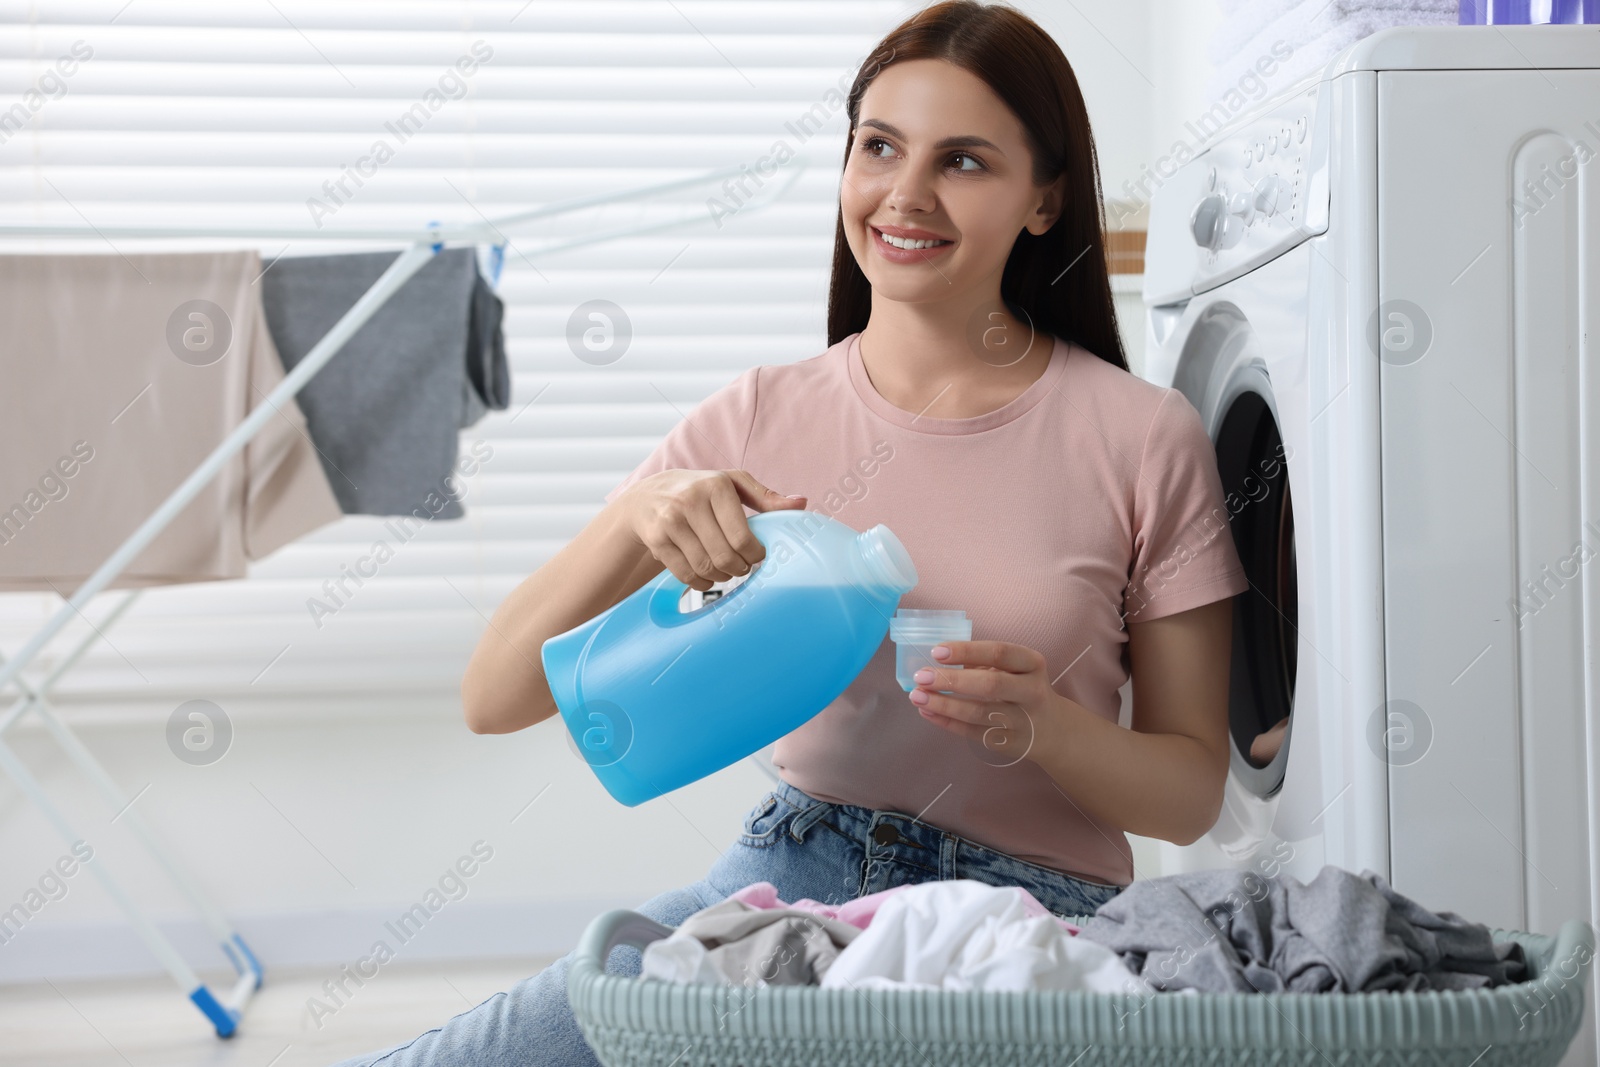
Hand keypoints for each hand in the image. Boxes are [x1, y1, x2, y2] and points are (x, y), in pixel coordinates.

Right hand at [620, 469, 806, 590]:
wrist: (647, 497)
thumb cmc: (698, 490)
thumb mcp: (732, 484)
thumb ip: (766, 497)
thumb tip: (801, 503)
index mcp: (716, 486)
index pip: (743, 537)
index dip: (755, 554)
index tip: (757, 555)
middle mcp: (690, 501)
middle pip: (725, 556)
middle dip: (739, 568)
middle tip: (742, 567)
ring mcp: (670, 521)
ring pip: (705, 567)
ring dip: (721, 577)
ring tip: (725, 570)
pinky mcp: (656, 540)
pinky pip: (686, 574)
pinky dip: (701, 582)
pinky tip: (706, 575)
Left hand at [907, 640, 1060, 766]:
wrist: (1054, 729)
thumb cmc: (1023, 688)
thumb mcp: (1015, 669)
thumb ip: (983, 663)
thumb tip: (937, 662)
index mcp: (1032, 664)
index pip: (999, 653)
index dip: (966, 651)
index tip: (936, 651)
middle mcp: (1032, 691)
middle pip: (990, 684)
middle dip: (952, 680)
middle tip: (921, 677)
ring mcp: (1023, 720)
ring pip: (979, 713)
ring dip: (944, 704)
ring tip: (917, 696)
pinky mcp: (1010, 742)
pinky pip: (974, 733)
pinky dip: (948, 722)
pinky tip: (928, 711)